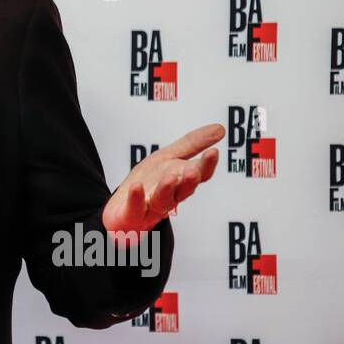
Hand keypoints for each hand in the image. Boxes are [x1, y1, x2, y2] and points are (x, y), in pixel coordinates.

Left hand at [102, 123, 223, 236]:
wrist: (123, 208)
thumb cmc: (148, 182)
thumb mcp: (168, 157)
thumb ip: (193, 144)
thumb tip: (220, 129)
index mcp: (180, 180)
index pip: (198, 173)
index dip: (206, 165)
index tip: (213, 153)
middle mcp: (170, 195)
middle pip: (184, 189)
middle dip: (190, 180)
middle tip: (194, 170)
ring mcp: (152, 206)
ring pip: (163, 200)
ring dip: (167, 189)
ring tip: (170, 178)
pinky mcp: (133, 214)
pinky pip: (135, 208)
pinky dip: (136, 198)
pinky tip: (137, 187)